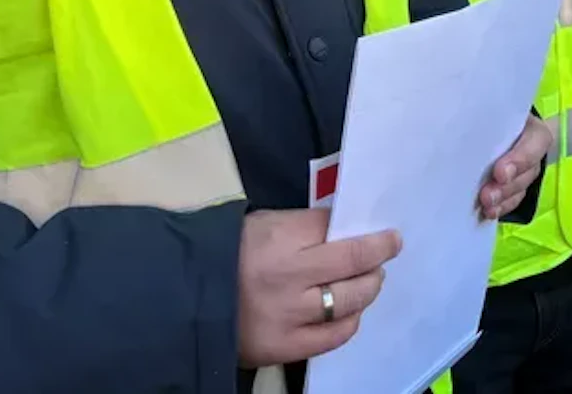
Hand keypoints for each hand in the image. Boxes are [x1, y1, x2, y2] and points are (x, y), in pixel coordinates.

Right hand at [236, 209, 400, 367]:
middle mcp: (289, 276)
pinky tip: (350, 312)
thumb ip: (303, 227)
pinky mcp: (284, 346)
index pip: (336, 228)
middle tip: (386, 252)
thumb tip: (344, 230)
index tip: (386, 234)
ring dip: (369, 287)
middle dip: (379, 255)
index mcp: (280, 237)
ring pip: (350, 300)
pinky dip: (349, 322)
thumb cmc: (228, 253)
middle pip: (352, 261)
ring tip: (370, 280)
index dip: (367, 232)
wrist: (184, 296)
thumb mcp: (264, 225)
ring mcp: (288, 315)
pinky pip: (332, 336)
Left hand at [480, 114, 552, 219]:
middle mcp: (532, 149)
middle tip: (486, 195)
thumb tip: (456, 120)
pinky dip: (501, 207)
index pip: (536, 142)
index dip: (520, 159)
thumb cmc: (491, 114)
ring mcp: (526, 170)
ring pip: (520, 187)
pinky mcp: (516, 185)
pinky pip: (513, 200)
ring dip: (502, 199)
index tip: (500, 173)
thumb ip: (482, 117)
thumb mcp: (493, 111)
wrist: (493, 123)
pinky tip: (488, 212)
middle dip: (506, 186)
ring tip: (485, 205)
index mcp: (532, 127)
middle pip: (527, 171)